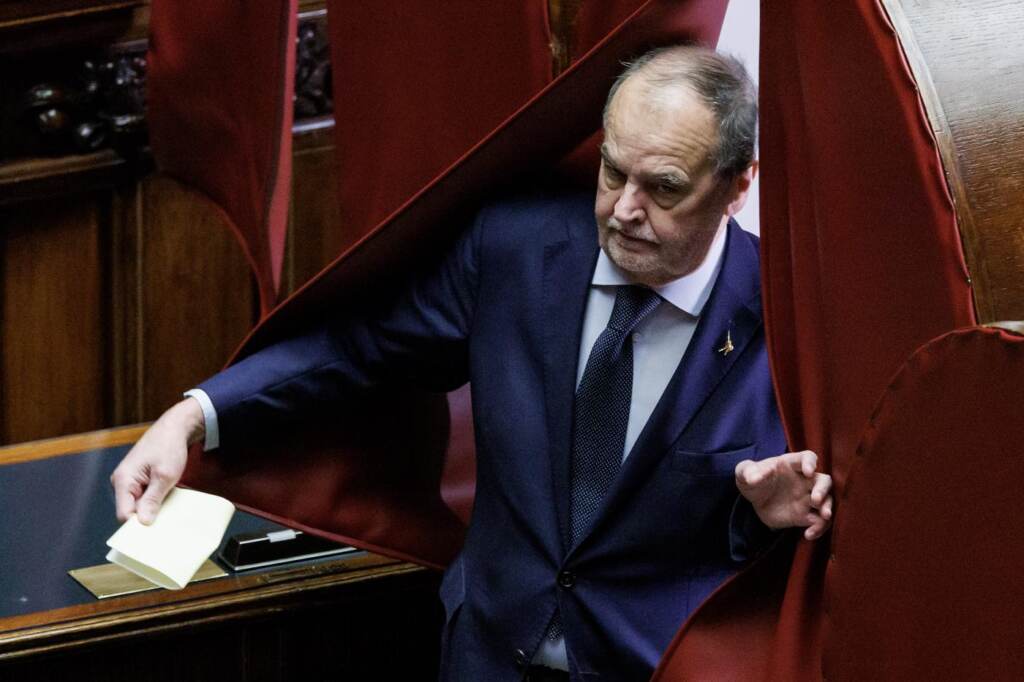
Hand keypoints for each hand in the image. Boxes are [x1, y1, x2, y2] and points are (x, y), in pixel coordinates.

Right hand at [110, 398, 204, 524]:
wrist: (174, 428)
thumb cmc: (169, 447)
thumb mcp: (165, 475)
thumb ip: (153, 500)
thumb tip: (142, 523)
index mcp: (123, 480)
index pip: (124, 514)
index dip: (137, 525)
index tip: (155, 533)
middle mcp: (122, 482)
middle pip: (130, 511)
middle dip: (147, 518)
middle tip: (167, 524)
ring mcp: (129, 481)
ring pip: (138, 505)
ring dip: (153, 508)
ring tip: (169, 511)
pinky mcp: (138, 480)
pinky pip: (144, 497)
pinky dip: (155, 501)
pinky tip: (168, 502)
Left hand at [735, 450, 832, 540]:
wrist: (754, 500)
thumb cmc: (752, 479)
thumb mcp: (744, 473)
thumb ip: (748, 472)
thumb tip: (755, 477)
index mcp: (791, 465)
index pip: (807, 457)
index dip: (810, 463)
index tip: (808, 471)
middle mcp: (804, 480)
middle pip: (824, 480)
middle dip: (823, 489)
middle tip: (816, 499)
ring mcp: (807, 498)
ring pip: (827, 501)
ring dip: (828, 508)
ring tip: (823, 517)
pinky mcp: (805, 515)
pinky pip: (819, 521)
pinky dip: (818, 528)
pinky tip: (808, 534)